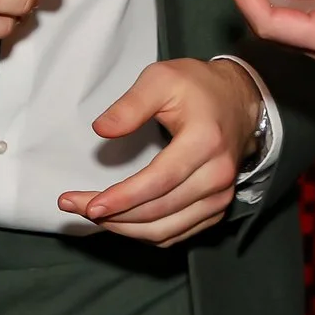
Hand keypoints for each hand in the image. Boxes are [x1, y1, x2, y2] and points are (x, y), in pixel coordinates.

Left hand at [57, 58, 260, 245]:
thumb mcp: (162, 79)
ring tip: (94, 215)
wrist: (239, 100)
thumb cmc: (197, 87)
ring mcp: (220, 196)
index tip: (88, 205)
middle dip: (113, 215)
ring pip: (164, 230)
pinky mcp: (216, 209)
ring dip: (124, 228)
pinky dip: (144, 233)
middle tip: (75, 206)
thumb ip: (130, 104)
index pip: (159, 181)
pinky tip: (121, 220)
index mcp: (204, 141)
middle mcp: (217, 175)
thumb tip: (101, 131)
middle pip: (158, 211)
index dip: (122, 198)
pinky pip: (175, 234)